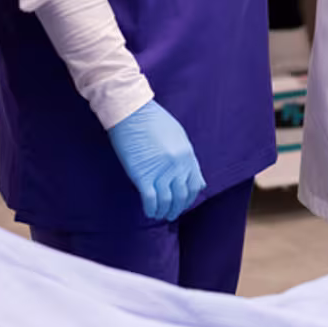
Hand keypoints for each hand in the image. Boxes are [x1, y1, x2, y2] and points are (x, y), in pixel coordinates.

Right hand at [107, 99, 204, 221]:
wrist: (131, 111)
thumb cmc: (153, 119)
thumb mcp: (178, 135)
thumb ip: (186, 155)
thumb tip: (192, 174)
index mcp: (188, 156)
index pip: (195, 185)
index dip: (190, 198)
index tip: (183, 203)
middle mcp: (177, 167)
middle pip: (182, 196)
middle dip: (177, 209)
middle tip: (171, 213)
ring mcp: (161, 172)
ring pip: (167, 202)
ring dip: (164, 212)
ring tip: (159, 215)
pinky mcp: (142, 175)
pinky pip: (151, 200)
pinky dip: (151, 209)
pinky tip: (149, 211)